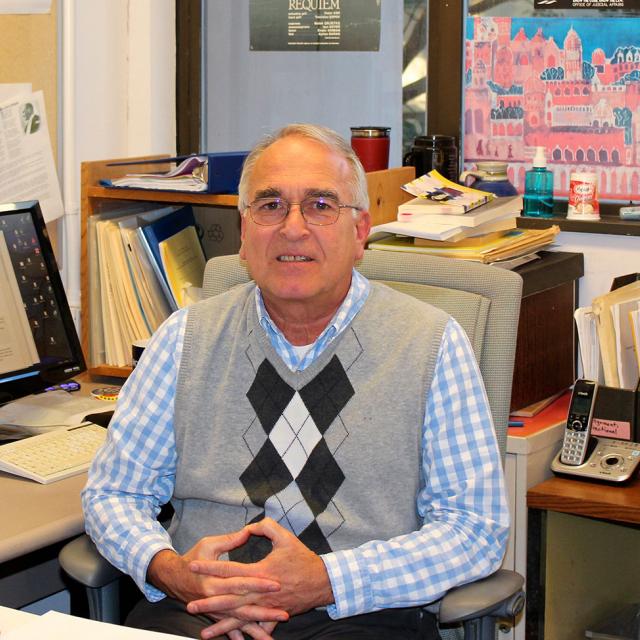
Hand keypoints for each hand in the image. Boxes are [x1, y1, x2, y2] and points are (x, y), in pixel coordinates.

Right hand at [146, 529, 287, 630]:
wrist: (174, 577)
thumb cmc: (193, 558)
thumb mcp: (208, 544)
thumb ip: (229, 540)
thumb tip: (248, 531)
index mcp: (214, 580)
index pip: (241, 583)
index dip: (259, 584)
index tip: (276, 585)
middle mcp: (215, 599)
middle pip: (243, 607)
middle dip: (264, 611)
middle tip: (284, 613)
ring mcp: (215, 610)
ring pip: (239, 622)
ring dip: (256, 629)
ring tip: (271, 636)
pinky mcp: (215, 615)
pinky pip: (229, 629)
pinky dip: (241, 636)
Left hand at [188, 517, 334, 636]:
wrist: (322, 582)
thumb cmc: (303, 559)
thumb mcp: (285, 538)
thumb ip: (266, 528)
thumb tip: (250, 527)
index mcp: (260, 572)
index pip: (229, 569)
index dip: (210, 567)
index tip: (193, 565)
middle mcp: (260, 593)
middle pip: (230, 599)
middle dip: (209, 603)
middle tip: (189, 605)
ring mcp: (266, 607)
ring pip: (240, 619)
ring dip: (221, 626)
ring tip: (204, 633)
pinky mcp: (274, 615)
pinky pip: (257, 627)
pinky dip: (244, 635)